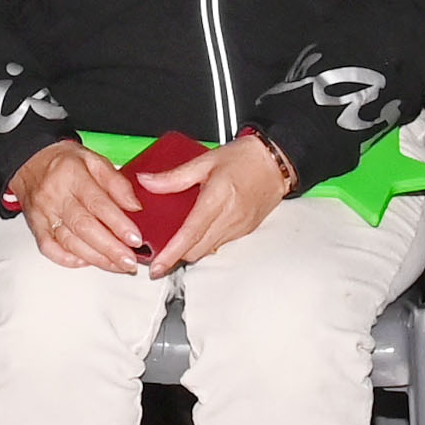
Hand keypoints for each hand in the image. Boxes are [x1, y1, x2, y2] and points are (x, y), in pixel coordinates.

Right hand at [12, 137, 146, 272]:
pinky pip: (49, 249)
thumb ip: (117, 183)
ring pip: (70, 242)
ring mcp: (44, 214)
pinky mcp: (35, 227)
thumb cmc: (65, 162)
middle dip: (110, 249)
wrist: (31, 161)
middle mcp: (56, 196)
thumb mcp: (95, 160)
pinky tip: (87, 261)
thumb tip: (134, 206)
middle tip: (129, 261)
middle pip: (84, 227)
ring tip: (117, 265)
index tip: (135, 238)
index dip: (118, 224)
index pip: (98, 204)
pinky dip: (68, 259)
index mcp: (73, 176)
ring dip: (96, 258)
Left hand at [134, 133, 292, 274]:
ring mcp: (238, 227)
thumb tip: (148, 182)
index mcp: (217, 198)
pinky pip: (219, 244)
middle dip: (176, 255)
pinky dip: (204, 242)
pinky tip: (199, 230)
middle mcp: (229, 217)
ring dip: (190, 249)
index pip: (190, 233)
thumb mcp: (205, 161)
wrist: (276, 162)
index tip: (158, 265)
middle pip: (196, 250)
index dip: (171, 253)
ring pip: (207, 251)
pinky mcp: (244, 231)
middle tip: (159, 251)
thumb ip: (174, 176)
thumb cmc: (245, 158)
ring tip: (176, 240)